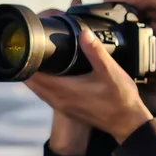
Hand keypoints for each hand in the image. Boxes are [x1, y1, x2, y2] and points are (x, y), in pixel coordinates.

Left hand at [24, 18, 153, 143]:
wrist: (128, 123)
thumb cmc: (120, 99)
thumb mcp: (110, 71)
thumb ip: (95, 51)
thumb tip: (83, 32)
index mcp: (63, 90)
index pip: (32, 75)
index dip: (27, 59)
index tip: (29, 44)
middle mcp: (57, 100)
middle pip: (31, 81)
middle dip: (29, 64)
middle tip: (33, 46)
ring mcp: (61, 106)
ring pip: (38, 89)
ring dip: (35, 74)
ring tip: (40, 57)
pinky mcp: (66, 109)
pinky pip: (46, 94)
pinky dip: (44, 82)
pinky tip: (52, 73)